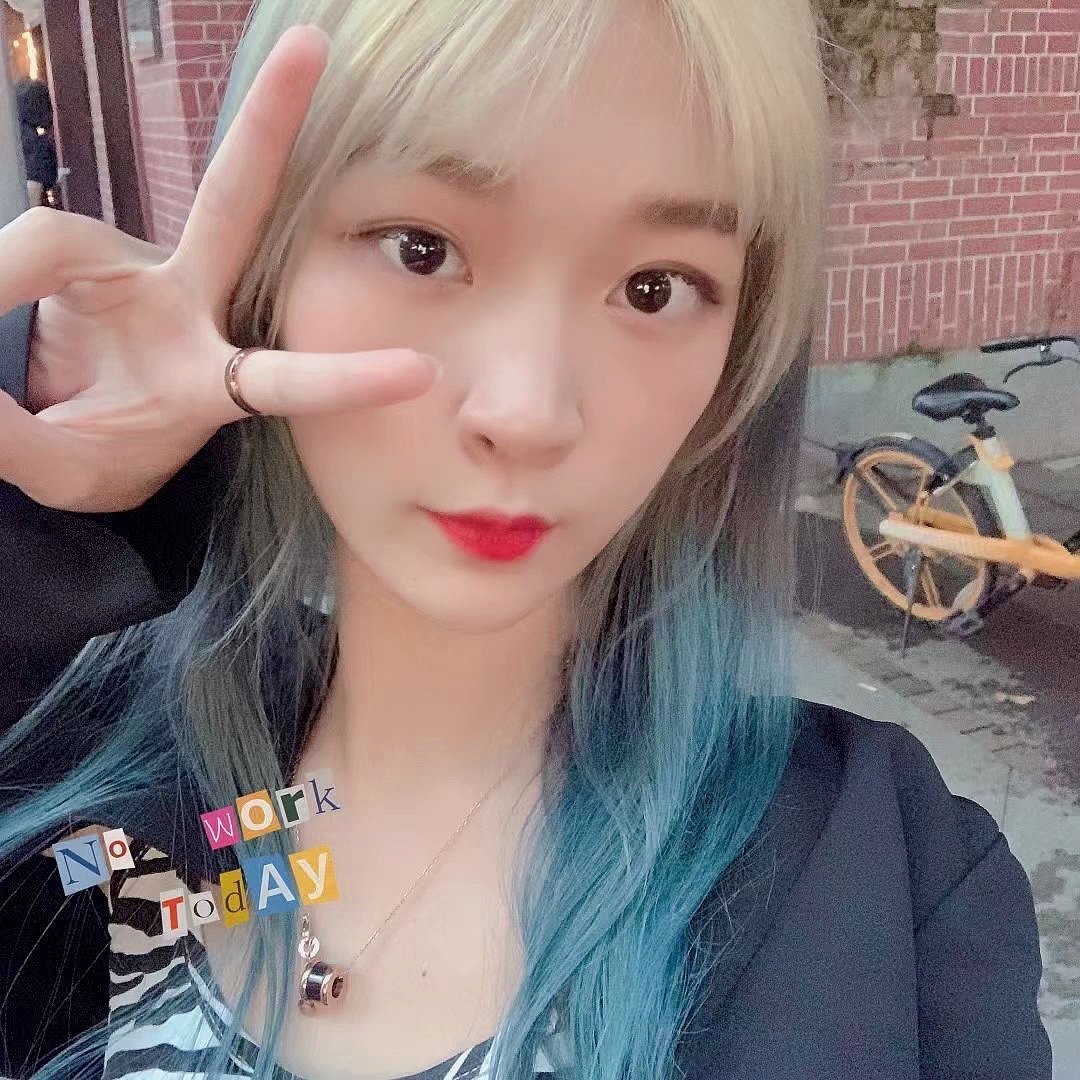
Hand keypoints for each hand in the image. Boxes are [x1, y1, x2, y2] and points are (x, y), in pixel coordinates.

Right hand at [0, 25, 439, 512]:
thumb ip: (20, 439)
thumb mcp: (65, 468)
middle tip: (313, 49)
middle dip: (268, 126)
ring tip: (14, 331)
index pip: (282, 376)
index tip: (419, 373)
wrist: (55, 434)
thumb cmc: (93, 453)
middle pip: (232, 206)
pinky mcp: (74, 256)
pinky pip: (27, 250)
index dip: (346, 376)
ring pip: (65, 238)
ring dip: (7, 278)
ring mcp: (132, 273)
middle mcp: (187, 309)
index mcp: (210, 382)